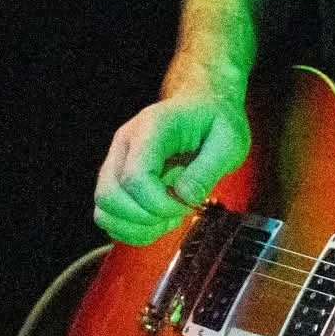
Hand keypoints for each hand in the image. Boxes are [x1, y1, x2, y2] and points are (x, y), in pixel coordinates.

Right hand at [94, 91, 247, 244]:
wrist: (205, 106)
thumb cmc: (216, 121)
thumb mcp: (230, 140)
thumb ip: (209, 169)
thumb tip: (184, 196)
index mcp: (152, 127)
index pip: (135, 176)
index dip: (158, 203)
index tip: (186, 205)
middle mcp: (125, 143)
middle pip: (109, 195)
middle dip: (145, 217)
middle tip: (177, 213)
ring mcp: (117, 161)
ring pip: (104, 209)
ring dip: (137, 226)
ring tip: (168, 217)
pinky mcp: (117, 179)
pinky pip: (108, 215)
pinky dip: (132, 229)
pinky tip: (158, 220)